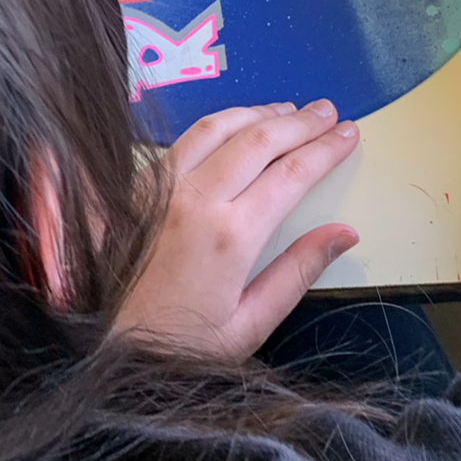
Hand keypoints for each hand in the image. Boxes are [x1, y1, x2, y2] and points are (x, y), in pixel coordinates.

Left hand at [113, 101, 359, 360]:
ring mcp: (164, 188)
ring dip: (259, 112)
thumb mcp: (251, 324)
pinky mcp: (141, 187)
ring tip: (289, 110)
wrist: (111, 351)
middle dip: (300, 121)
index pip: (292, 174)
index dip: (326, 149)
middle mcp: (197, 200)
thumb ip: (298, 272)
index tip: (350, 134)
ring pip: (219, 128)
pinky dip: (221, 123)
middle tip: (328, 111)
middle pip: (259, 139)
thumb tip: (344, 233)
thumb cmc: (185, 346)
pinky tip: (236, 124)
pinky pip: (186, 140)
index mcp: (231, 236)